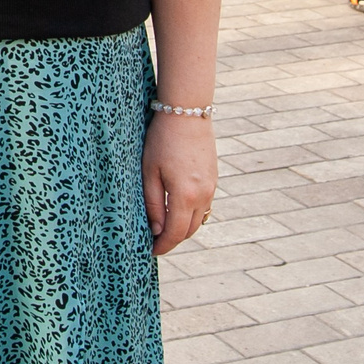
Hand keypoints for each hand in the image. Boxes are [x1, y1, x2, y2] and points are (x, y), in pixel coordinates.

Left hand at [144, 110, 216, 254]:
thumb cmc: (162, 140)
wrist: (187, 112)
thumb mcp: (149, 171)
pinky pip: (204, 207)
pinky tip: (176, 209)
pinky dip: (191, 214)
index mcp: (185, 196)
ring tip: (163, 228)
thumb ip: (152, 203)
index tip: (150, 251)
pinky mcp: (214, 180)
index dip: (163, 246)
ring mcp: (212, 188)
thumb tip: (157, 230)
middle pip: (189, 231)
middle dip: (172, 240)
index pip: (175, 233)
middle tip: (154, 242)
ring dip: (182, 228)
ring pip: (198, 220)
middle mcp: (203, 196)